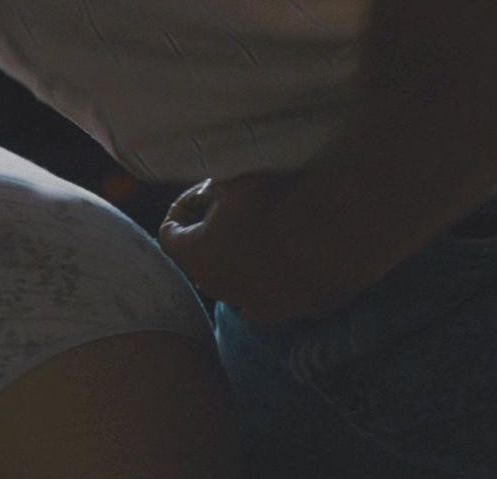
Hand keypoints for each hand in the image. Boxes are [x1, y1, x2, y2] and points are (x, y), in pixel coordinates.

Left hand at [159, 176, 359, 322]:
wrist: (327, 240)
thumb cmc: (272, 205)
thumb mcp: (233, 182)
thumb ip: (213, 188)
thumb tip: (210, 191)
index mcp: (192, 254)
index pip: (168, 232)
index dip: (183, 207)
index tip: (204, 191)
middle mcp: (212, 286)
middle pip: (198, 257)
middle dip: (208, 233)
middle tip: (233, 208)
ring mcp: (246, 303)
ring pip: (229, 281)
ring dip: (237, 259)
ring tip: (261, 234)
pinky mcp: (281, 313)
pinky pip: (262, 300)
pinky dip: (265, 285)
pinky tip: (280, 266)